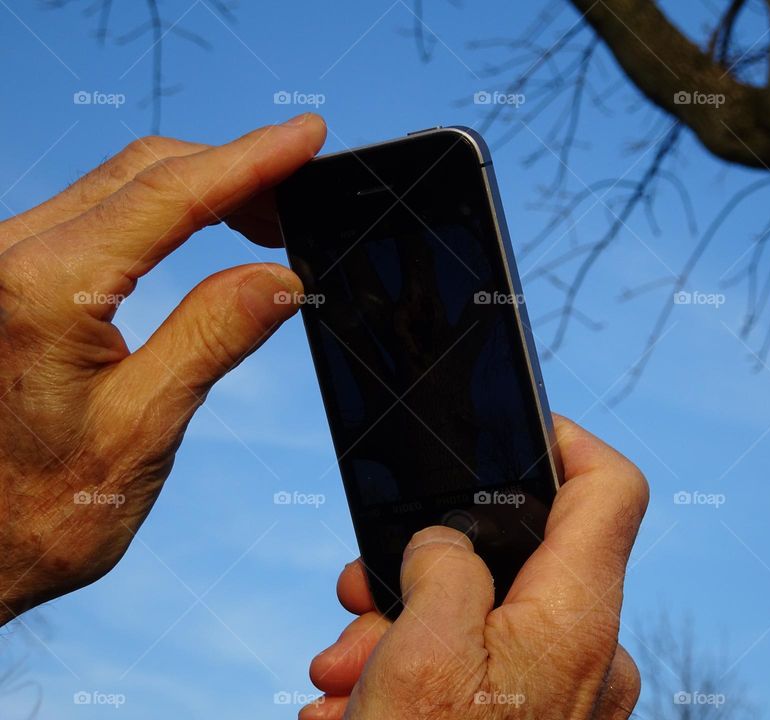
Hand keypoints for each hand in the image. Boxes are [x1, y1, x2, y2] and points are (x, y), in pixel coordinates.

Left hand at [0, 114, 326, 623]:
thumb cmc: (33, 513)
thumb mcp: (142, 430)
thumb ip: (212, 339)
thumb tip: (279, 280)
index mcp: (42, 292)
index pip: (168, 197)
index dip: (249, 162)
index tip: (304, 137)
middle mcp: (9, 259)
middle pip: (140, 173)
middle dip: (230, 171)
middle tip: (298, 195)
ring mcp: (3, 263)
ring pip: (116, 186)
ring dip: (198, 189)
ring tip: (264, 221)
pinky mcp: (8, 278)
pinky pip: (93, 216)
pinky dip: (159, 212)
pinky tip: (199, 235)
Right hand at [301, 416, 649, 719]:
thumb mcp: (423, 652)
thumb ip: (445, 563)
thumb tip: (445, 543)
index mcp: (576, 619)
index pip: (610, 490)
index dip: (567, 441)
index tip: (516, 429)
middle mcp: (586, 655)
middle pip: (516, 559)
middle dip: (424, 572)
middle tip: (357, 605)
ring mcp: (563, 697)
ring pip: (482, 619)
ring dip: (401, 634)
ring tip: (340, 679)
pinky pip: (480, 673)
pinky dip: (416, 676)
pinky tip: (358, 711)